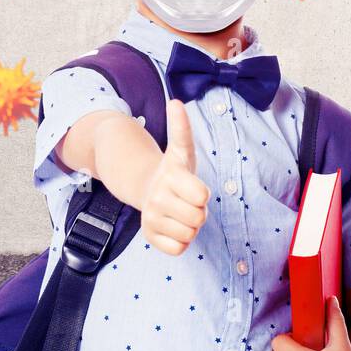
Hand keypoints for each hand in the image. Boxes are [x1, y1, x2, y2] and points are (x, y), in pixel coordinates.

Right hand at [140, 99, 208, 254]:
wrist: (148, 189)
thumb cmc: (175, 171)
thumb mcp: (181, 149)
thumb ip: (182, 128)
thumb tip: (175, 102)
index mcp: (171, 177)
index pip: (202, 196)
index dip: (203, 194)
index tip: (194, 188)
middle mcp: (158, 198)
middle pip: (198, 218)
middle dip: (199, 211)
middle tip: (188, 202)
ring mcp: (151, 218)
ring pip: (190, 235)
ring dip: (191, 226)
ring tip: (181, 212)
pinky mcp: (149, 237)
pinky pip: (178, 249)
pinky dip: (181, 241)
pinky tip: (174, 226)